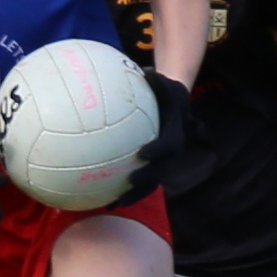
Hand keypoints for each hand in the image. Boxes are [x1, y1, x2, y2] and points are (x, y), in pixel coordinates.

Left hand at [113, 70, 194, 207]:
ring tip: (113, 204)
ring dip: (133, 196)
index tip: (143, 153)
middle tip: (130, 182)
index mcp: (175, 133)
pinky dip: (122, 192)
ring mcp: (162, 163)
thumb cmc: (164, 91)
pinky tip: (100, 199)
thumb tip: (142, 71)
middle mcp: (171, 153)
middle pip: (162, 172)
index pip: (169, 145)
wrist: (176, 104)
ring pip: (150, 184)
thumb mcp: (161, 82)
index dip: (158, 151)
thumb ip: (153, 79)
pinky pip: (138, 182)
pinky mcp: (151, 168)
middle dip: (147, 180)